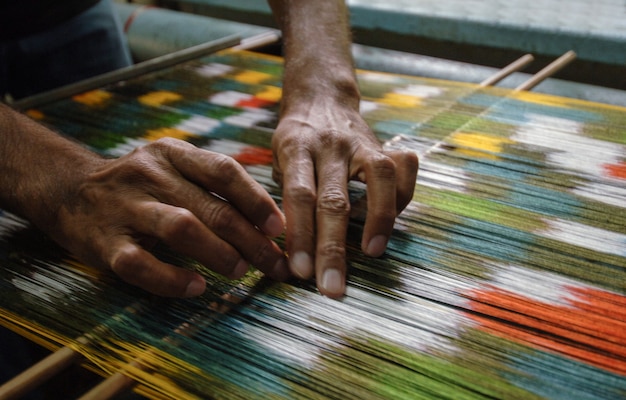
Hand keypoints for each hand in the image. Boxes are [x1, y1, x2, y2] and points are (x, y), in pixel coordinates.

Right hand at [50, 138, 288, 296]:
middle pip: (211, 207)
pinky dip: (173, 279)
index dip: (257, 200)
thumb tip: (271, 224)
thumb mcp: (174, 167)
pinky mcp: (104, 242)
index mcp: (173, 154)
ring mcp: (125, 207)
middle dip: (251, 240)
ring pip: (181, 228)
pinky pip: (142, 265)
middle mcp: (150, 174)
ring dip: (218, 254)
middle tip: (275, 264)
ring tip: (241, 271)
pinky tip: (196, 287)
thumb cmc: (142, 185)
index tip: (280, 228)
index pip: (224, 171)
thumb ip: (214, 187)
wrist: (69, 190)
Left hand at [272, 100, 417, 297]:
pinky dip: (402, 196)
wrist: (320, 96)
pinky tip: (392, 220)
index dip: (300, 235)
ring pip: (379, 178)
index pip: (298, 196)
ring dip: (379, 219)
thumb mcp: (277, 158)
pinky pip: (403, 167)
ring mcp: (361, 143)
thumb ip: (285, 195)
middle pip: (334, 199)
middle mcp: (330, 145)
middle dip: (333, 248)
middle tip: (332, 287)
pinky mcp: (383, 145)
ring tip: (372, 253)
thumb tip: (285, 248)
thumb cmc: (295, 140)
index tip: (300, 272)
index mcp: (296, 149)